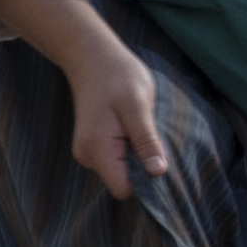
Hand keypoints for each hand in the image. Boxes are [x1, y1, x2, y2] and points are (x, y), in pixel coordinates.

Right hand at [60, 40, 167, 201]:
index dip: (144, 180)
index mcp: (98, 150)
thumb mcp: (138, 106)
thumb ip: (146, 141)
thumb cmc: (117, 76)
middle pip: (123, 182)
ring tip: (139, 126)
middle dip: (141, 165)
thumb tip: (158, 172)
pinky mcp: (94, 146)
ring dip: (136, 155)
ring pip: (121, 170)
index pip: (124, 189)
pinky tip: (131, 126)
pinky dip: (129, 148)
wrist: (92, 57)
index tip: (157, 157)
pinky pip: (117, 159)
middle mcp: (88, 157)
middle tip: (149, 134)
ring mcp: (89, 152)